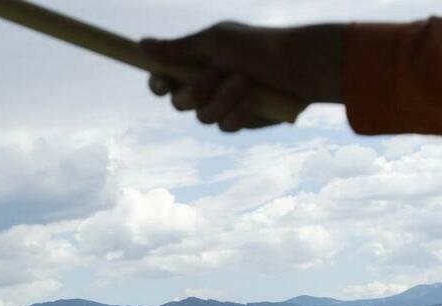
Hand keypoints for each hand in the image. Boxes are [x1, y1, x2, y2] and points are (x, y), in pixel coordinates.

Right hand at [140, 22, 344, 130]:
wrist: (299, 67)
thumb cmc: (257, 47)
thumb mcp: (214, 42)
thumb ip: (177, 49)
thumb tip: (142, 45)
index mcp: (196, 64)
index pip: (163, 80)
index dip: (158, 84)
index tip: (163, 82)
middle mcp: (206, 86)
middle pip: (178, 103)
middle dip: (196, 91)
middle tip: (214, 76)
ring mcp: (222, 106)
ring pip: (202, 117)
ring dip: (224, 98)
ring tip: (246, 81)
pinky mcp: (240, 122)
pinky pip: (226, 127)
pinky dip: (241, 111)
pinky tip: (256, 99)